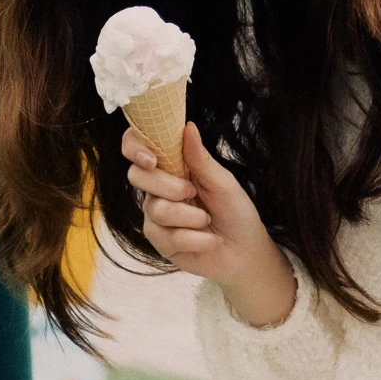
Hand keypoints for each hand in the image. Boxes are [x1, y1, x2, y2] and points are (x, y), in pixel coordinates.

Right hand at [124, 120, 295, 327]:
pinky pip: (167, 237)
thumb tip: (187, 127)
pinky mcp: (160, 242)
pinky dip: (195, 239)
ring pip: (156, 209)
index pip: (138, 148)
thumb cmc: (236, 212)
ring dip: (190, 217)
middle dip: (167, 185)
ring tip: (208, 221)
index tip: (151, 159)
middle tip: (192, 192)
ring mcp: (156, 216)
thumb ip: (200, 159)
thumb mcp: (223, 182)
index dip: (135, 147)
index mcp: (174, 166)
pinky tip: (210, 241)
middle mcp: (159, 188)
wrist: (245, 252)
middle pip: (137, 176)